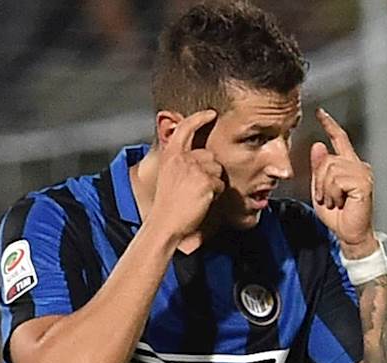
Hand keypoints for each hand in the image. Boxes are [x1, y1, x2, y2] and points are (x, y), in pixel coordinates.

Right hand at [151, 110, 225, 237]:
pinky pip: (220, 184)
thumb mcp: (169, 175)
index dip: (199, 118)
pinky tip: (202, 201)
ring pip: (217, 169)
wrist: (166, 223)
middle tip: (196, 188)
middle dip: (209, 170)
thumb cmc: (168, 205)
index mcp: (171, 155)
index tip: (210, 114)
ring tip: (197, 195)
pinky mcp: (205, 181)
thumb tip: (202, 155)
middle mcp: (182, 158)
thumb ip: (182, 161)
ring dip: (213, 182)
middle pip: (209, 155)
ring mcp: (194, 168)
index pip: (185, 127)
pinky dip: (215, 194)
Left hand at [310, 108, 376, 257]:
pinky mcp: (364, 183)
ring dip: (326, 189)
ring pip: (330, 169)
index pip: (339, 139)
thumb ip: (319, 168)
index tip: (319, 112)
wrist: (349, 234)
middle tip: (327, 198)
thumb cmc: (337, 214)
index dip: (330, 124)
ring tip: (334, 201)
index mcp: (349, 165)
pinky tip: (340, 202)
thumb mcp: (321, 189)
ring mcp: (363, 173)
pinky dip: (332, 193)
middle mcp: (359, 165)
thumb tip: (318, 145)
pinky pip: (337, 179)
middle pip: (328, 159)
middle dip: (320, 181)